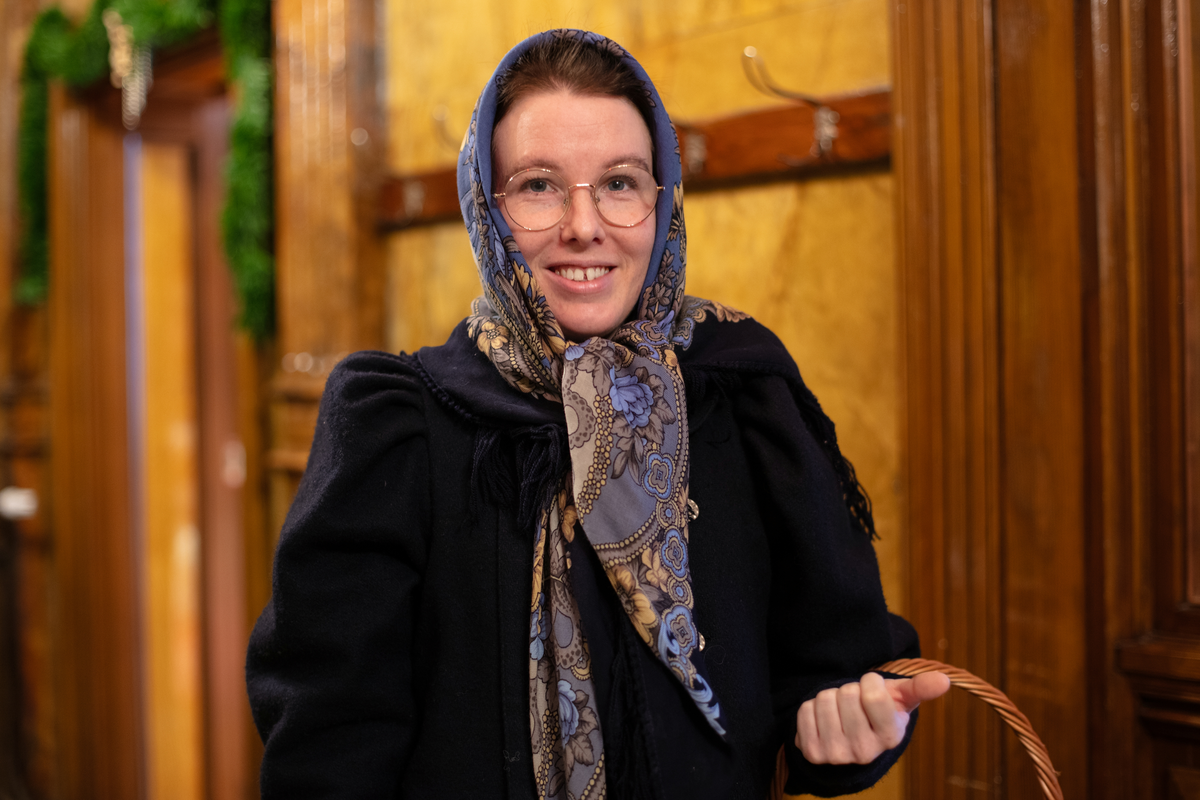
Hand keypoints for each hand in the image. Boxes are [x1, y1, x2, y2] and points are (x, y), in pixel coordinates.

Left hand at [795, 671, 950, 763]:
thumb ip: (920, 688)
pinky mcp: (812, 753)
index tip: (872, 689)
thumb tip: (944, 679)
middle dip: (849, 690)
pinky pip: (805, 711)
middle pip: (846, 694)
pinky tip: (824, 719)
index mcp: (890, 737)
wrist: (849, 736)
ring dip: (830, 697)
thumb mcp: (899, 699)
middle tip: (854, 704)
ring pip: (824, 699)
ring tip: (840, 711)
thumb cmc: (878, 712)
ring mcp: (836, 755)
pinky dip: (812, 708)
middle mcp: (864, 752)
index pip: (873, 693)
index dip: (870, 682)